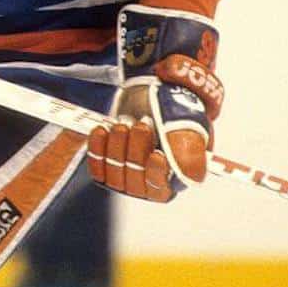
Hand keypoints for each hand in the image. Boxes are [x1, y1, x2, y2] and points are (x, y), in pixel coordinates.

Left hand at [88, 4, 221, 201]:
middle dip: (136, 150)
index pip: (160, 187)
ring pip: (114, 170)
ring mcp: (125, 177)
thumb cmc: (175, 116)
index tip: (157, 155)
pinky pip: (96, 164)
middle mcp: (148, 185)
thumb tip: (190, 174)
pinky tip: (101, 130)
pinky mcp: (107, 166)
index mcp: (173, 180)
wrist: (152, 99)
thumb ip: (191, 151)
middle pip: (135, 177)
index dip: (157, 174)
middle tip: (141, 124)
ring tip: (122, 124)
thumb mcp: (188, 129)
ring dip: (116, 145)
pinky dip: (97, 147)